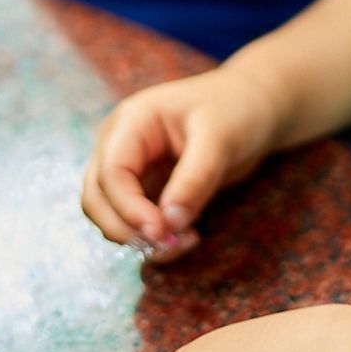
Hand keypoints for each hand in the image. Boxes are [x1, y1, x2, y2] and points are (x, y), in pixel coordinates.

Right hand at [82, 63, 282, 250]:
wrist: (253, 106)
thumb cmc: (235, 109)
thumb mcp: (220, 138)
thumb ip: (194, 179)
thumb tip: (169, 224)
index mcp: (131, 122)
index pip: (111, 172)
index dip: (128, 208)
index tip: (160, 233)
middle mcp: (121, 146)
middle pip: (97, 198)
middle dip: (126, 229)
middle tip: (170, 245)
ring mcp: (132, 170)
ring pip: (112, 216)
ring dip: (140, 239)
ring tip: (186, 241)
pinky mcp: (148, 191)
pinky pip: (137, 223)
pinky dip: (155, 238)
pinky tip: (189, 237)